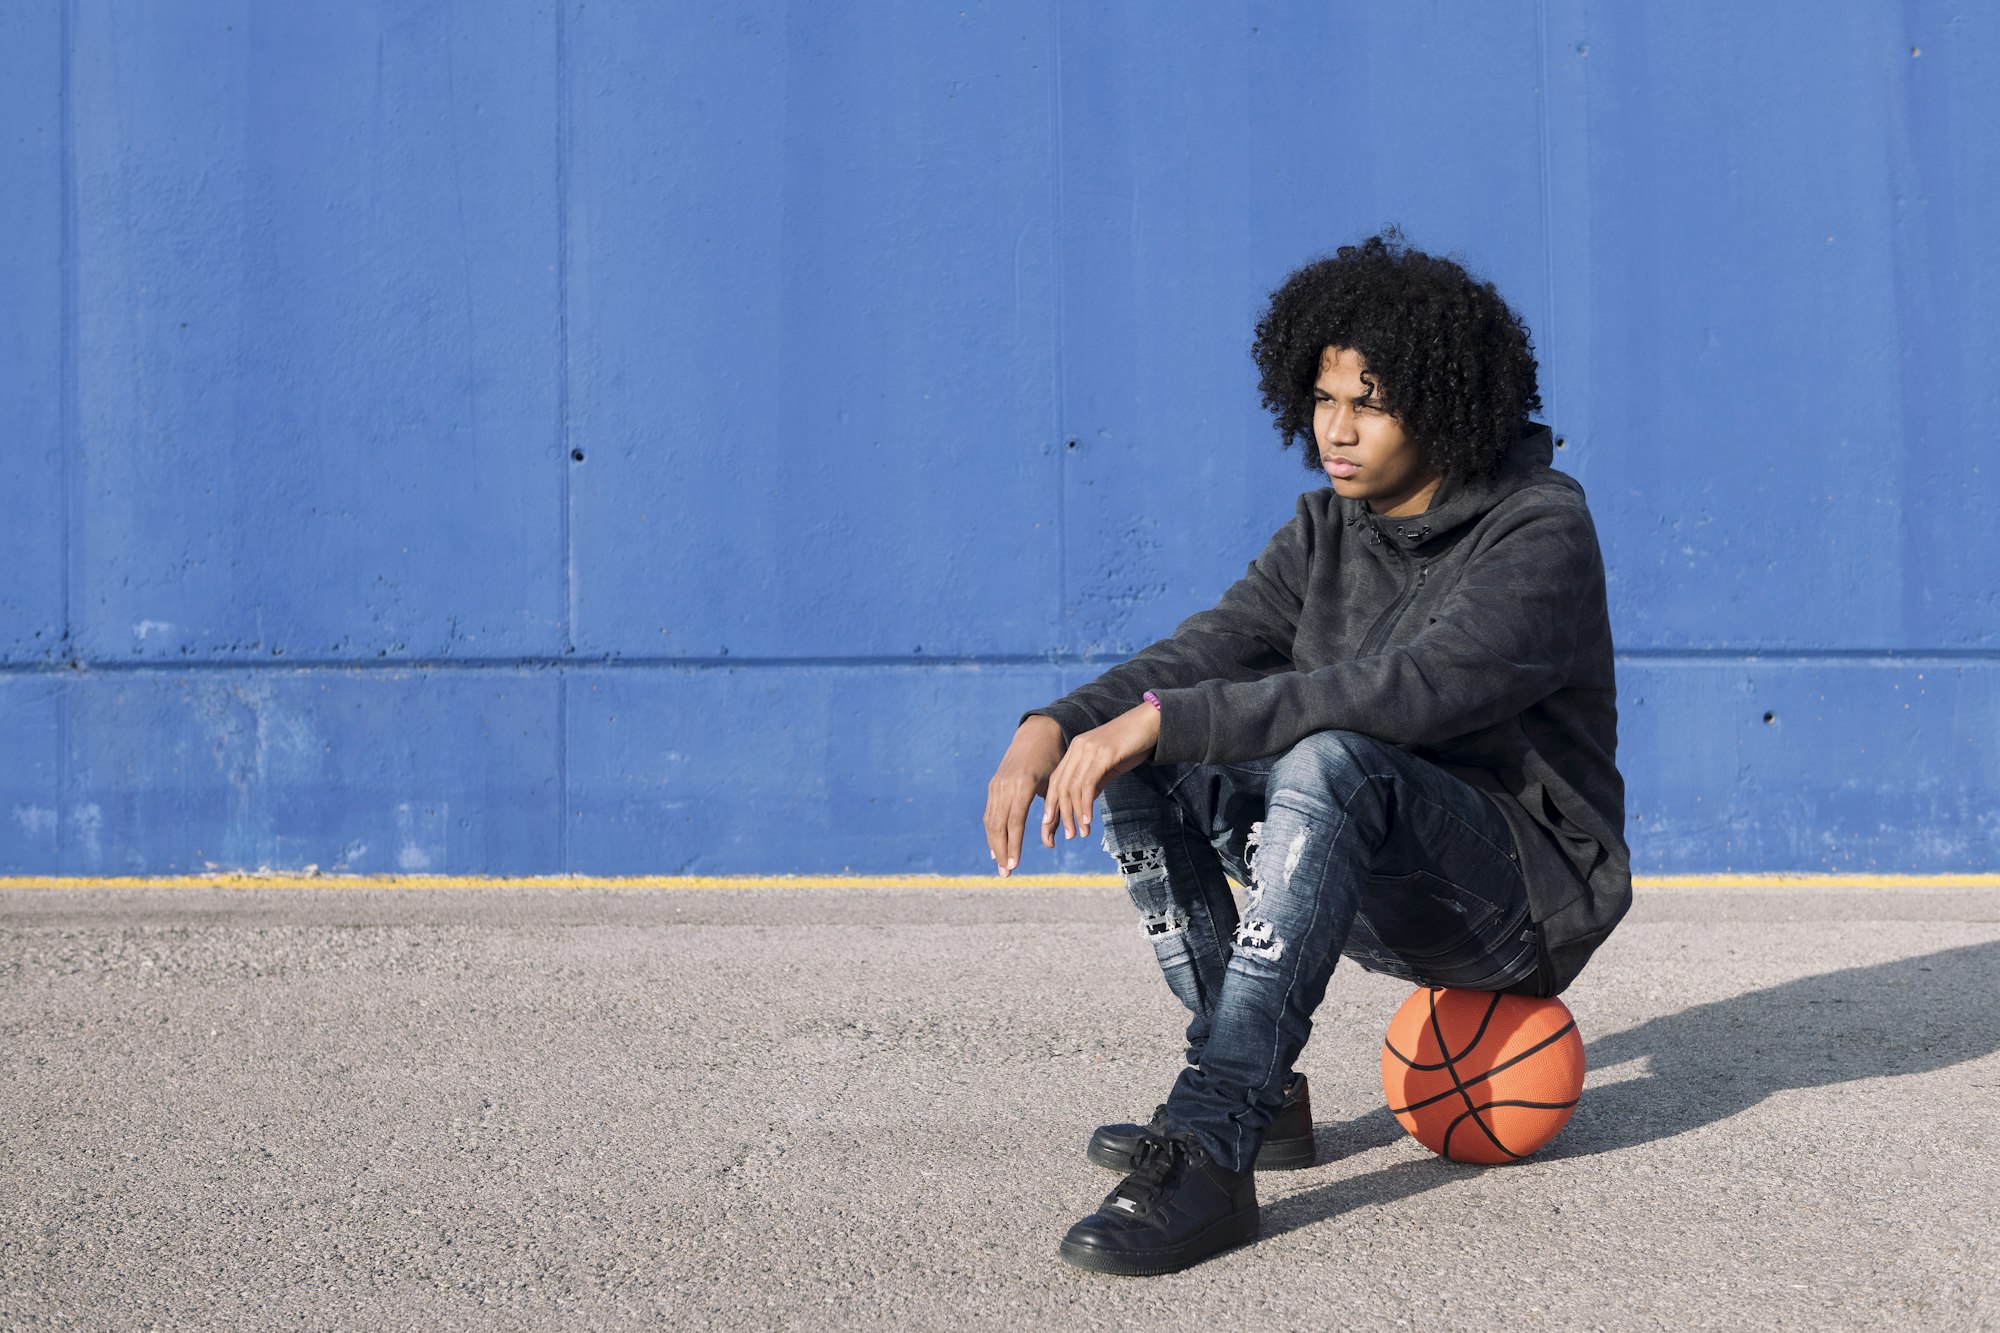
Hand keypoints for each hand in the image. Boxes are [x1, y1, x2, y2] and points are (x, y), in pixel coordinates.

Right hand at [984, 716, 1066, 876]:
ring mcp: (997, 785)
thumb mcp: (1057, 782)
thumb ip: (1052, 809)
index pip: (1014, 822)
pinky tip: (996, 848)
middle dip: (1002, 852)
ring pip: (990, 821)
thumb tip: (1052, 838)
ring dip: (995, 846)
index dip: (1013, 846)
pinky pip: (990, 813)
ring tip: (1001, 866)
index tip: (1015, 866)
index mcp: (1022, 785)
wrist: (1038, 734)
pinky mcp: (994, 785)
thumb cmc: (1055, 760)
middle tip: (1006, 874)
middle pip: (998, 826)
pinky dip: (992, 833)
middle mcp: (1005, 786)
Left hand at [1040, 702, 1161, 847]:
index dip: (1050, 805)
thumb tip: (1083, 803)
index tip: (1048, 827)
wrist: (1152, 722)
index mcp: (1076, 750)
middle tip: (1062, 837)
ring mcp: (1089, 749)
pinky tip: (1087, 821)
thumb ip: (1095, 782)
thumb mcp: (1109, 766)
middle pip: (1059, 786)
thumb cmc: (1133, 745)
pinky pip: (1088, 783)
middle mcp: (1078, 748)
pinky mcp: (1103, 753)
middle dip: (1057, 814)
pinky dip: (1085, 805)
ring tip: (1078, 834)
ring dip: (1073, 814)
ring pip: (1072, 787)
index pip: (1056, 781)